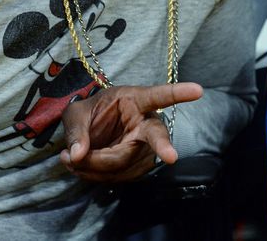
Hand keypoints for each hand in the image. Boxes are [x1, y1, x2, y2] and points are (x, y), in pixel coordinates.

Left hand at [59, 82, 202, 182]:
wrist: (90, 134)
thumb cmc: (88, 115)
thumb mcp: (75, 113)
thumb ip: (76, 131)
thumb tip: (77, 155)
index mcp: (135, 100)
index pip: (159, 95)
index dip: (178, 93)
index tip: (198, 90)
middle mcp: (147, 123)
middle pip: (155, 136)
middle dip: (163, 147)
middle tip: (171, 157)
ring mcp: (146, 147)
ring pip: (125, 162)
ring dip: (94, 166)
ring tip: (69, 159)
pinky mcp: (139, 166)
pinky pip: (119, 177)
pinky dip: (96, 176)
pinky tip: (82, 168)